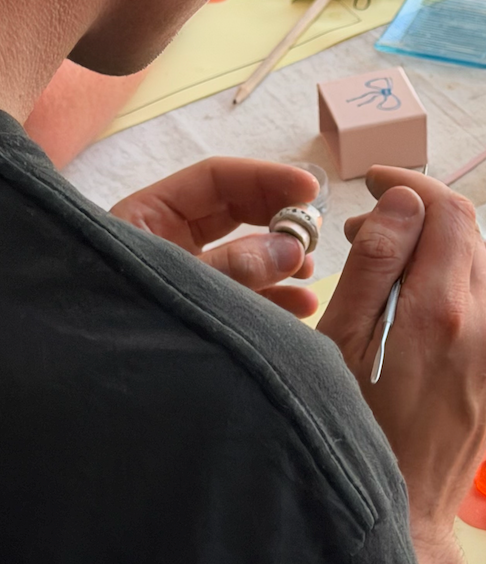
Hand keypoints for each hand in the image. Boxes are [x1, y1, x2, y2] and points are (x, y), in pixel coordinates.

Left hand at [111, 158, 320, 317]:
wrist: (78, 398)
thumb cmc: (115, 328)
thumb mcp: (178, 289)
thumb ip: (234, 268)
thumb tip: (292, 248)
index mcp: (150, 216)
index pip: (217, 179)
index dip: (266, 179)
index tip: (309, 190)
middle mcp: (169, 240)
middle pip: (237, 212)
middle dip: (279, 218)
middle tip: (314, 229)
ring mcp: (187, 277)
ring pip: (245, 254)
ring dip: (282, 259)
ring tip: (309, 269)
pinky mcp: (203, 311)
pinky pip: (245, 295)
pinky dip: (276, 298)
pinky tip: (302, 306)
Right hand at [317, 167, 485, 563]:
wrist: (404, 512)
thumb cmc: (355, 429)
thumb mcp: (343, 341)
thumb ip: (376, 261)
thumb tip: (404, 199)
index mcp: (442, 310)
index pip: (448, 209)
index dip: (413, 182)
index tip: (376, 181)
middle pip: (468, 230)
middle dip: (419, 214)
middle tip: (369, 229)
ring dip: (444, 244)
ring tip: (398, 263)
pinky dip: (463, 276)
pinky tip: (426, 300)